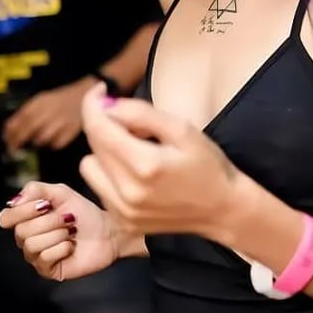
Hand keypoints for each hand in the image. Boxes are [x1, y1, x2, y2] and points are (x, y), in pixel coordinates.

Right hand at [0, 181, 118, 281]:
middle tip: (69, 219)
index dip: (22, 211)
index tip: (46, 204)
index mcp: (27, 219)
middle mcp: (27, 239)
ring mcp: (36, 256)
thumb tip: (14, 201)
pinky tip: (71, 246)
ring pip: (32, 245)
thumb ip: (36, 190)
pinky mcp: (48, 270)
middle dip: (50, 221)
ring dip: (57, 234)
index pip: (5, 218)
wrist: (108, 231)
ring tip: (71, 233)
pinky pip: (45, 258)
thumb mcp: (61, 193)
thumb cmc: (84, 212)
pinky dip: (62, 248)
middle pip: (21, 232)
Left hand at [3, 77, 93, 150]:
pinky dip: (53, 143)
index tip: (6, 139)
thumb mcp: (41, 100)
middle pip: (28, 130)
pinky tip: (54, 137)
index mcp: (39, 102)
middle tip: (14, 148)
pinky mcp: (71, 131)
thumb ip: (25, 113)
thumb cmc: (61, 99)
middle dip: (18, 141)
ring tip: (38, 138)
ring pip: (41, 139)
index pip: (19, 119)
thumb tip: (8, 129)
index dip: (10, 132)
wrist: (85, 95)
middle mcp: (49, 111)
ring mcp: (60, 121)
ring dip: (37, 141)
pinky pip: (56, 143)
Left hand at [79, 83, 237, 239]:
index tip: (101, 90)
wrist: (223, 209)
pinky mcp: (121, 222)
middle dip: (106, 125)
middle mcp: (126, 193)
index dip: (93, 104)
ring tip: (134, 149)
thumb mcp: (182, 128)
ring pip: (89, 167)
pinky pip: (99, 187)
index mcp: (144, 165)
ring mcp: (121, 211)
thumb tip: (107, 106)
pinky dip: (110, 173)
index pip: (98, 127)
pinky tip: (135, 171)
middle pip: (92, 145)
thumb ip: (142, 113)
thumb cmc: (207, 164)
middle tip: (136, 124)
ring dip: (104, 151)